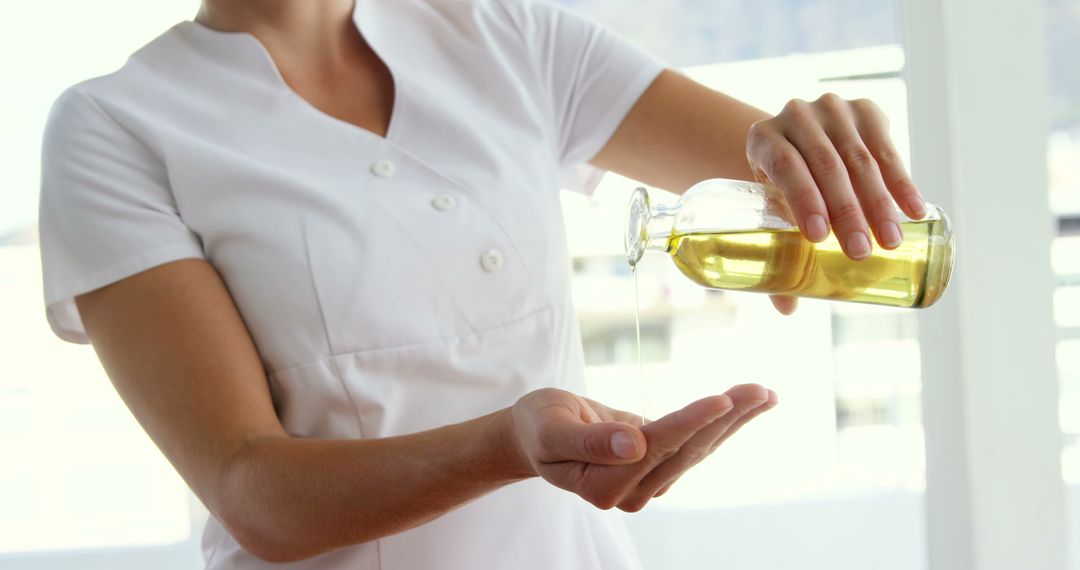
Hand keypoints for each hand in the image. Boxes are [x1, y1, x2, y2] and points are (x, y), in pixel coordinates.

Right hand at [509, 384, 775, 511]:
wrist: (537, 433)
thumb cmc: (540, 426)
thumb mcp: (552, 429)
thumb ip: (590, 441)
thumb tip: (633, 445)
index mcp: (602, 486)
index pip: (654, 449)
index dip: (689, 423)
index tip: (723, 400)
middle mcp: (630, 493)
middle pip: (686, 451)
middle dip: (726, 418)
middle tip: (760, 390)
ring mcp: (647, 485)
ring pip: (698, 448)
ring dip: (735, 420)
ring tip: (765, 394)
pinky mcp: (659, 470)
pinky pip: (696, 443)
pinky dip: (725, 423)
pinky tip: (749, 406)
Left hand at [746, 94, 927, 314]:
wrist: (796, 140)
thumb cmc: (777, 186)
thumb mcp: (767, 208)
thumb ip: (774, 251)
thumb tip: (787, 308)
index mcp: (763, 139)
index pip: (786, 167)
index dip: (803, 200)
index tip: (818, 237)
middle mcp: (796, 116)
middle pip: (827, 166)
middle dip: (848, 212)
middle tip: (862, 252)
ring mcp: (833, 109)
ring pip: (860, 159)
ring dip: (879, 203)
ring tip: (891, 242)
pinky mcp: (865, 110)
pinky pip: (887, 148)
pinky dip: (902, 183)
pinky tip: (915, 211)